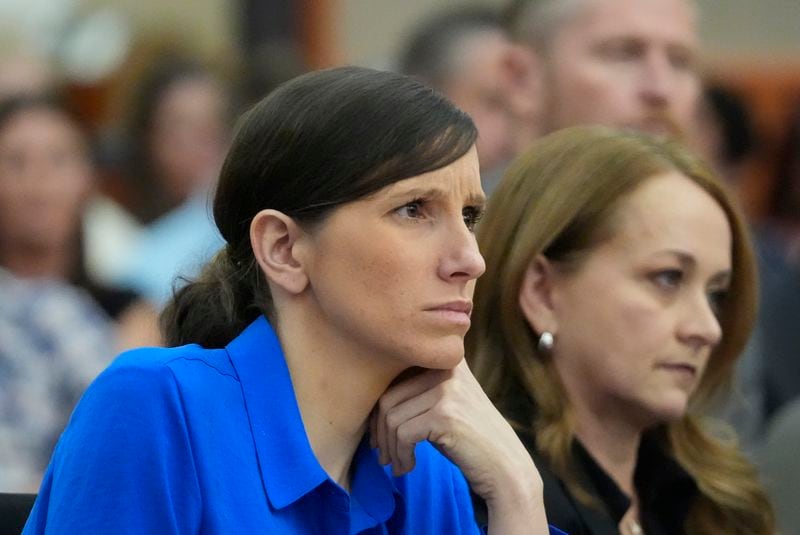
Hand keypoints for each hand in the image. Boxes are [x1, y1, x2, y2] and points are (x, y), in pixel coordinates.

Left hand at [369, 360, 542, 509]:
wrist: (506, 468)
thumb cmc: (470, 438)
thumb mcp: (446, 402)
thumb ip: (418, 389)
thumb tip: (370, 396)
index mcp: (446, 359)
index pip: (394, 374)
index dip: (380, 407)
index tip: (381, 432)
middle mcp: (447, 367)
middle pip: (387, 396)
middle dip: (380, 431)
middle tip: (383, 454)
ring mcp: (448, 390)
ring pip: (392, 417)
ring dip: (389, 448)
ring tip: (397, 463)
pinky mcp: (446, 415)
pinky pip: (403, 435)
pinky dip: (400, 456)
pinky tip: (408, 467)